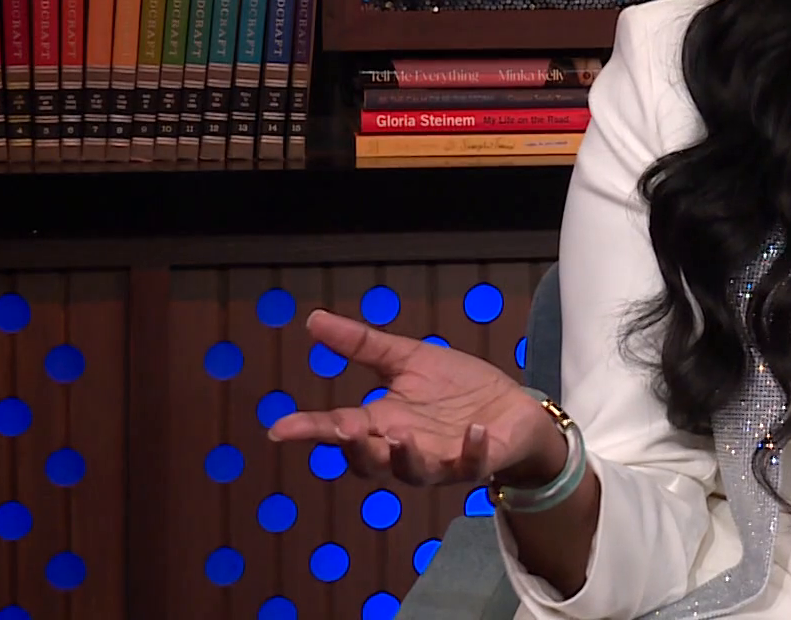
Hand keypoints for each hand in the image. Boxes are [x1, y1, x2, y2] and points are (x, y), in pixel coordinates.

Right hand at [266, 310, 565, 486]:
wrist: (511, 408)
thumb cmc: (456, 388)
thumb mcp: (408, 359)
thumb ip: (363, 345)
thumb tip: (313, 319)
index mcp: (383, 424)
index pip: (338, 430)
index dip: (310, 431)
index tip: (279, 429)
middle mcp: (405, 449)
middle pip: (369, 462)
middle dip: (356, 449)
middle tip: (345, 429)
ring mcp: (441, 460)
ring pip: (414, 472)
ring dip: (405, 457)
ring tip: (400, 435)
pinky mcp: (478, 461)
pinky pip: (472, 464)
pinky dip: (472, 450)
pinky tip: (475, 431)